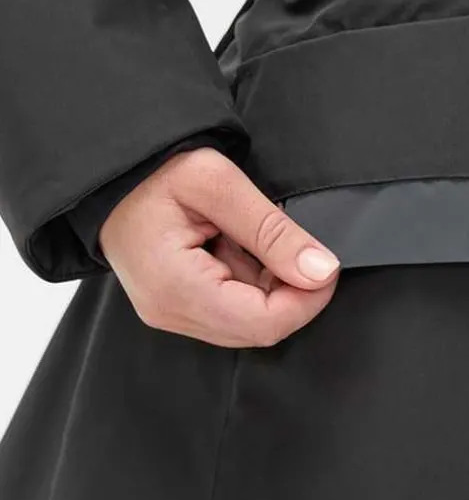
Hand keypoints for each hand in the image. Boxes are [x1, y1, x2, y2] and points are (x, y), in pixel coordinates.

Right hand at [98, 146, 339, 347]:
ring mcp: (172, 314)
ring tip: (253, 240)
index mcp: (176, 287)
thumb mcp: (218, 183)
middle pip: (260, 329)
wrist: (110, 173)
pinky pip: (232, 312)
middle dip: (292, 293)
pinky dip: (252, 284)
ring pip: (250, 323)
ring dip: (271, 286)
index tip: (326, 267)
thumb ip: (273, 231)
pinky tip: (239, 249)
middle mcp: (172, 313)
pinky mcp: (178, 308)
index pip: (264, 322)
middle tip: (296, 247)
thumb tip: (321, 270)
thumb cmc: (153, 171)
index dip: (308, 300)